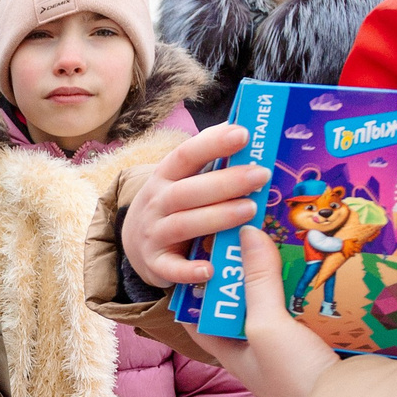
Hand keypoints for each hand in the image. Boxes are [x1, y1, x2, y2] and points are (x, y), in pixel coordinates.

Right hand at [121, 123, 269, 290]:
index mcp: (165, 177)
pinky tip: (212, 269)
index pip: (186, 155)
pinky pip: (172, 269)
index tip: (243, 134)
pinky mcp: (157, 264)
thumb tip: (239, 125)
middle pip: (187, 191)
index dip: (213, 143)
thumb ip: (206, 158)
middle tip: (260, 175)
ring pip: (183, 225)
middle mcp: (157, 203)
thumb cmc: (173, 205)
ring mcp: (154, 234)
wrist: (136, 243)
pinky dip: (189, 271)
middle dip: (225, 182)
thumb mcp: (181, 179)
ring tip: (250, 210)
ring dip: (217, 217)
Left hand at [196, 226, 338, 396]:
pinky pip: (311, 309)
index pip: (199, 313)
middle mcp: (257, 349)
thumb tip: (246, 232)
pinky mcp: (321, 344)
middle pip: (242, 302)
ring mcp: (290, 347)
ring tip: (286, 236)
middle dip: (247, 270)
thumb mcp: (267, 326)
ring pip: (279, 303)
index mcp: (230, 350)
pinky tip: (322, 265)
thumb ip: (257, 281)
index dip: (196, 283)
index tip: (201, 248)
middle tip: (251, 230)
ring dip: (283, 275)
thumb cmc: (295, 379)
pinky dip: (314, 288)